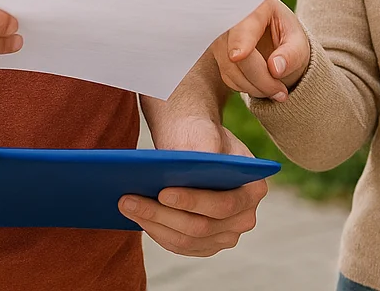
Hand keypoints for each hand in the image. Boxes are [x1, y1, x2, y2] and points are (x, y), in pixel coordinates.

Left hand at [120, 116, 265, 256]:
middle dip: (162, 214)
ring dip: (153, 224)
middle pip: (201, 227)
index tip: (162, 191)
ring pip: (185, 240)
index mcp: (254, 189)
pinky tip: (136, 216)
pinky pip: (178, 246)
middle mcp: (245, 218)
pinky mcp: (206, 245)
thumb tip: (192, 166)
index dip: (193, 201)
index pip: (224, 203)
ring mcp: (226, 235)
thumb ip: (206, 150)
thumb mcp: (206, 133)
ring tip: (125, 205)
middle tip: (128, 199)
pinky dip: (156, 231)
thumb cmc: (201, 135)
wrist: (195, 144)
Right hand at [212, 0, 308, 101]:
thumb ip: (291, 55)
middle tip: (282, 93)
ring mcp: (221, 36)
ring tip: (277, 90)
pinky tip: (262, 83)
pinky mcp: (218, 53)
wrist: (277, 43)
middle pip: (237, 54)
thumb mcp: (299, 44)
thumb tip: (275, 68)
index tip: (238, 56)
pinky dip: (246, 86)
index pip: (244, 27)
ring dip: (254, 87)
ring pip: (230, 69)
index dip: (241, 42)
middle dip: (261, 79)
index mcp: (255, 6)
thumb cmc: (289, 38)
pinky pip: (228, 77)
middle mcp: (232, 19)